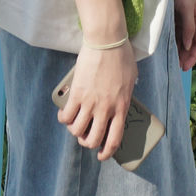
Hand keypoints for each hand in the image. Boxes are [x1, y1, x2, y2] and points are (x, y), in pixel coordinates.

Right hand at [57, 40, 136, 160]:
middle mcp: (105, 109)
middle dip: (86, 143)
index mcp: (121, 107)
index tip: (101, 155)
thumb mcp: (131, 78)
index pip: (114, 139)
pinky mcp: (77, 93)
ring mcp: (90, 102)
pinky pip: (66, 115)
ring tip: (73, 124)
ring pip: (77, 130)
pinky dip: (63, 119)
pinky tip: (63, 116)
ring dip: (74, 131)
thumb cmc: (122, 55)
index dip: (106, 152)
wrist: (106, 40)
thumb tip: (123, 101)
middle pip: (92, 139)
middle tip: (84, 136)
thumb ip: (127, 94)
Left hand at [173, 0, 195, 70]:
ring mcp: (181, 16)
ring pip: (182, 37)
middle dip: (186, 55)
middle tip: (176, 68)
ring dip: (178, 49)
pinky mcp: (172, 12)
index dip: (194, 56)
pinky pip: (174, 30)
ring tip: (171, 60)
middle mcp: (191, 18)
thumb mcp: (187, 7)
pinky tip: (166, 46)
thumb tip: (189, 46)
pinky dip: (172, 40)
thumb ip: (189, 27)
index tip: (185, 67)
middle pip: (190, 42)